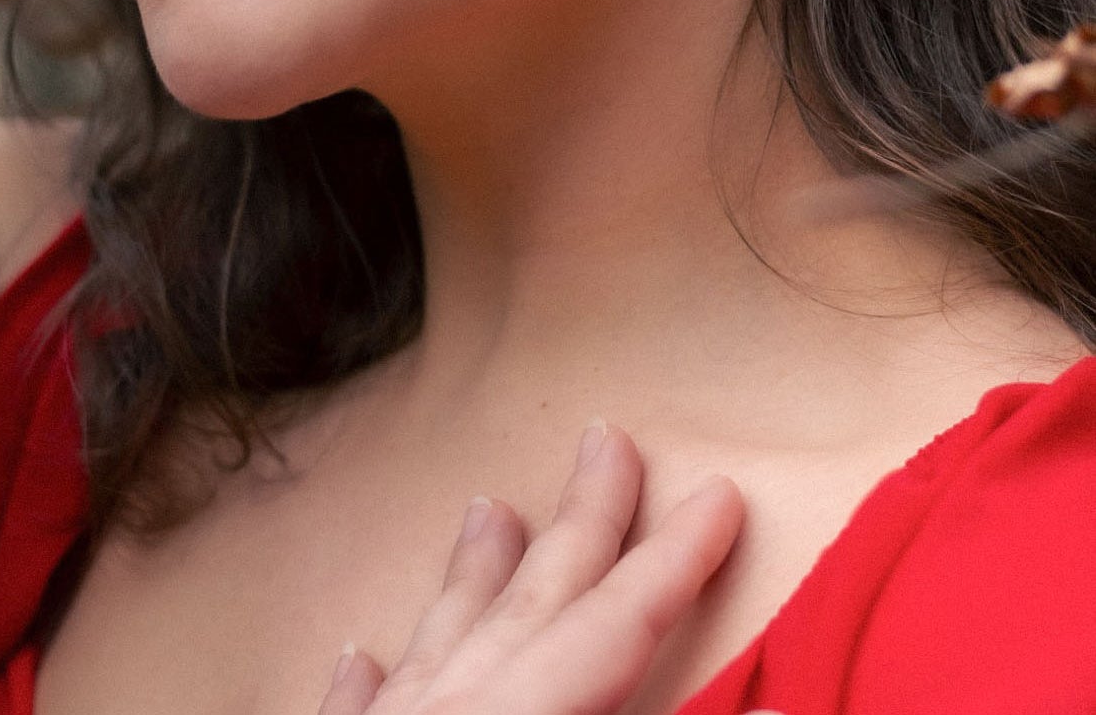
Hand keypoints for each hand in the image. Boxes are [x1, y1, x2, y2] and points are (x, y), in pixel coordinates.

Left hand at [316, 422, 770, 714]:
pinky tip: (358, 653)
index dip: (676, 558)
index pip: (616, 622)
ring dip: (475, 575)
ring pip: (440, 641)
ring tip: (487, 508)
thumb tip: (763, 696)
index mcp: (519, 712)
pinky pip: (357, 714)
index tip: (720, 492)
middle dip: (580, 519)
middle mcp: (451, 709)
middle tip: (607, 436)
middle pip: (531, 604)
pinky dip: (367, 682)